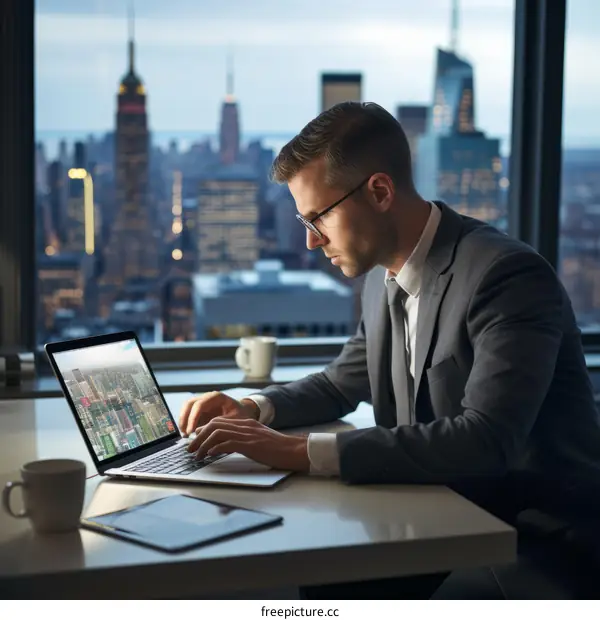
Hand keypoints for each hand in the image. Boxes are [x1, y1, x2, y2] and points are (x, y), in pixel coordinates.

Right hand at [178, 391, 258, 436]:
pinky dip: (186, 423)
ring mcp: (203, 403)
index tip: (191, 431)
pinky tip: (188, 435)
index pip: (199, 405)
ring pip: (186, 408)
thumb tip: (208, 438)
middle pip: (189, 404)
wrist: (245, 411)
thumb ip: (223, 427)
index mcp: (216, 397)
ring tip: (185, 435)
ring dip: (183, 421)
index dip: (193, 418)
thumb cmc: (242, 415)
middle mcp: (207, 397)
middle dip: (185, 419)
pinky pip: (188, 414)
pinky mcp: (200, 410)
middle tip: (185, 434)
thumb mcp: (236, 421)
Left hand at [186, 417, 310, 471]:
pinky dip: (215, 449)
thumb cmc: (278, 449)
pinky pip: (227, 443)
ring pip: (217, 433)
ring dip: (203, 444)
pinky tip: (209, 456)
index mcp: (246, 423)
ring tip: (196, 455)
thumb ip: (243, 439)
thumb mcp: (258, 440)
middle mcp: (245, 425)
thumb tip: (225, 446)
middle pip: (214, 424)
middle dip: (199, 437)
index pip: (219, 421)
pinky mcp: (250, 444)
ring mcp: (247, 434)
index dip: (204, 429)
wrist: (293, 450)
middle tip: (190, 449)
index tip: (195, 439)